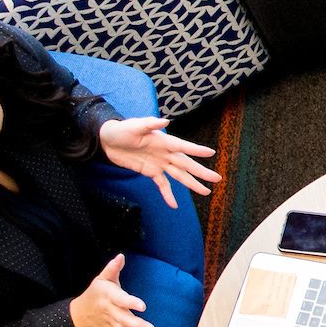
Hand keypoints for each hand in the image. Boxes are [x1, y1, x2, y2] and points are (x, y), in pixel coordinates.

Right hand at [70, 255, 158, 326]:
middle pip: (125, 321)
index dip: (130, 302)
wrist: (82, 313)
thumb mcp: (102, 279)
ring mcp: (115, 326)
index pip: (120, 300)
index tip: (142, 305)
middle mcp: (112, 313)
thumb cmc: (96, 292)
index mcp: (109, 297)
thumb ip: (112, 268)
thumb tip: (121, 256)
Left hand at [99, 118, 220, 208]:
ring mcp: (159, 164)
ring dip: (192, 184)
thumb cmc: (121, 129)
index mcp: (164, 141)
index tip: (211, 153)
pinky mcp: (151, 172)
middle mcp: (165, 153)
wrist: (108, 140)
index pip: (183, 146)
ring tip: (206, 193)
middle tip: (217, 179)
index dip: (196, 150)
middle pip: (186, 164)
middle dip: (201, 172)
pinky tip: (174, 205)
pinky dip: (168, 195)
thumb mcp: (134, 125)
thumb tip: (166, 121)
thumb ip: (149, 124)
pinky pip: (162, 185)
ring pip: (179, 176)